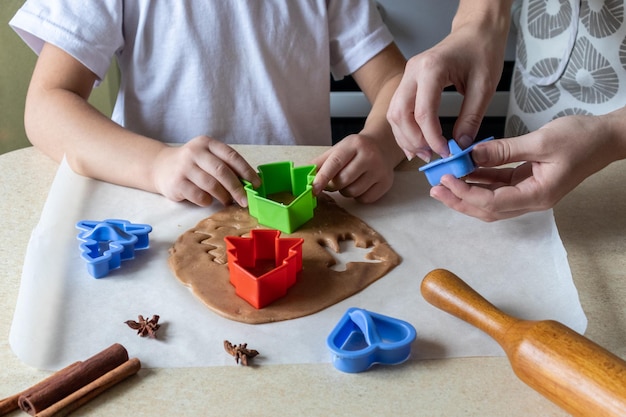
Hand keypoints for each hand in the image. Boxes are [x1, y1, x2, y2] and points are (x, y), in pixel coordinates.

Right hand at [151, 136, 260, 206]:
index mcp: (207, 143)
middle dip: (237, 188)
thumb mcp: (207, 157)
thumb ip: (225, 165)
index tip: (256, 184)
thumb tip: (249, 183)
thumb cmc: (192, 164)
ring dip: (224, 196)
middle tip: (245, 200)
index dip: (246, 171)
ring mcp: (184, 167)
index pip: (231, 156)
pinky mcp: (176, 183)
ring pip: (211, 185)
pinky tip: (208, 200)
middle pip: (222, 171)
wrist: (160, 167)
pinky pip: (199, 196)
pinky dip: (208, 201)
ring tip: (227, 201)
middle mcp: (195, 152)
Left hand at [311, 133, 401, 202]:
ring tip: (350, 180)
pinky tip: (361, 184)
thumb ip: (320, 162)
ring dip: (346, 191)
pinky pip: (364, 199)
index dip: (322, 177)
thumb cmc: (355, 150)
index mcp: (354, 144)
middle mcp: (369, 155)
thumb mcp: (338, 149)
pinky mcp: (386, 182)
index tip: (313, 189)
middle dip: (333, 185)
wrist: (382, 146)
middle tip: (334, 181)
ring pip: (353, 192)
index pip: (335, 163)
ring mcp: (380, 170)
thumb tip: (303, 174)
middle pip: (343, 181)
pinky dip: (358, 196)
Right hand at [387, 11, 508, 160]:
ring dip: (406, 137)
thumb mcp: (484, 87)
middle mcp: (413, 71)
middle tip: (432, 156)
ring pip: (394, 114)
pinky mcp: (408, 83)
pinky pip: (398, 110)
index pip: (423, 113)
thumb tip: (461, 145)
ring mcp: (407, 76)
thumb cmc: (481, 51)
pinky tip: (416, 143)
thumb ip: (471, 118)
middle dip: (414, 140)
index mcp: (432, 68)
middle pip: (400, 115)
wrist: (476, 32)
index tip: (446, 152)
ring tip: (424, 153)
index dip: (432, 138)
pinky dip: (404, 129)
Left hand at [430, 115, 616, 220]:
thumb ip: (504, 151)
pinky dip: (480, 180)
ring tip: (443, 182)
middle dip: (459, 200)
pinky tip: (465, 170)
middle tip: (435, 189)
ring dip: (466, 191)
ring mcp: (529, 193)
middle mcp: (532, 200)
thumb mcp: (540, 141)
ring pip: (490, 200)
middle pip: (487, 209)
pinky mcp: (527, 182)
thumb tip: (472, 155)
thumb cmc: (582, 139)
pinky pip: (498, 186)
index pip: (493, 203)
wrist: (607, 138)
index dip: (466, 193)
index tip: (447, 180)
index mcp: (538, 195)